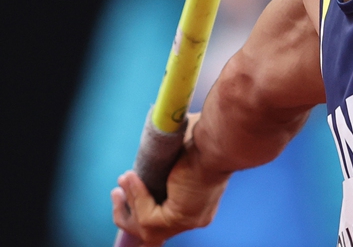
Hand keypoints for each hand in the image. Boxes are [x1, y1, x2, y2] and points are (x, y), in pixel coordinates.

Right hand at [111, 115, 229, 245]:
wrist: (220, 139)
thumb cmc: (208, 135)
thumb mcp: (182, 148)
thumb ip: (168, 152)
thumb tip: (155, 137)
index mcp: (200, 203)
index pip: (167, 220)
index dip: (143, 209)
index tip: (128, 190)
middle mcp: (196, 216)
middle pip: (154, 232)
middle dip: (129, 213)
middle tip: (117, 192)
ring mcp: (188, 220)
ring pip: (146, 227)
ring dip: (129, 204)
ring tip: (123, 178)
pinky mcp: (178, 218)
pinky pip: (146, 217)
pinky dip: (135, 198)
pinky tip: (130, 177)